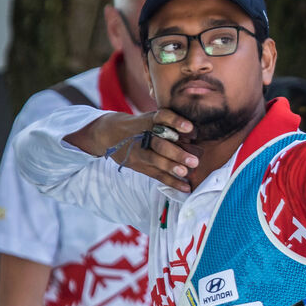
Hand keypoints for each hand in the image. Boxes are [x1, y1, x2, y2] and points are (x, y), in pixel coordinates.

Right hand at [74, 109, 198, 192]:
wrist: (110, 134)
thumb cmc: (140, 125)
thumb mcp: (150, 118)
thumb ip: (169, 124)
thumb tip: (195, 135)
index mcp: (149, 121)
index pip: (162, 117)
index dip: (175, 121)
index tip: (190, 127)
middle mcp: (143, 136)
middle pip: (159, 145)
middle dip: (176, 154)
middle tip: (194, 160)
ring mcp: (139, 152)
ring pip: (155, 161)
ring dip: (172, 168)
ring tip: (186, 172)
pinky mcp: (139, 166)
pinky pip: (156, 175)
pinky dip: (172, 182)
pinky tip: (186, 187)